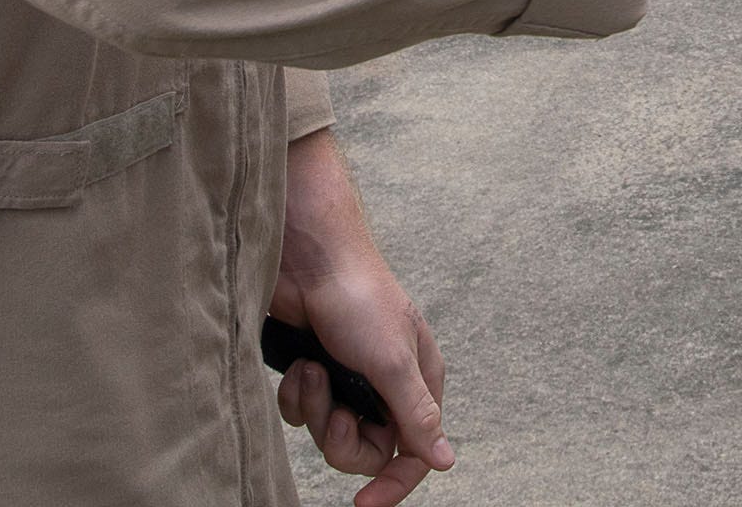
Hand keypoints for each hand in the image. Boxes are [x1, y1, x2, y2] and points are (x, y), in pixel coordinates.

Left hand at [273, 133, 451, 505]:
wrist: (307, 258)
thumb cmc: (359, 298)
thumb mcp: (391, 362)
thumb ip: (416, 416)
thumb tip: (444, 461)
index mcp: (418, 381)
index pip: (414, 451)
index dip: (393, 482)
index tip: (364, 502)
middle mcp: (385, 385)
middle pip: (365, 450)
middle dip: (341, 435)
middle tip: (333, 408)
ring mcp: (348, 378)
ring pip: (329, 433)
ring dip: (315, 408)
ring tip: (314, 370)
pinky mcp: (315, 371)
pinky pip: (301, 413)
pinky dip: (296, 395)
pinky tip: (301, 364)